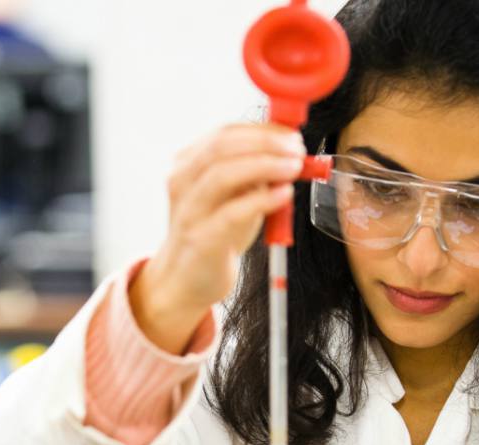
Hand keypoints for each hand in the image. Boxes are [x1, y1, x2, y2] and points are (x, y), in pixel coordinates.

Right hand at [130, 124, 305, 353]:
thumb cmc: (214, 232)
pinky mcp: (201, 239)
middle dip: (265, 143)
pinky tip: (283, 195)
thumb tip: (290, 152)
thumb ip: (254, 173)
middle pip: (221, 147)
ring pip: (222, 174)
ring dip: (265, 165)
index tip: (291, 136)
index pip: (224, 133)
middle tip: (296, 149)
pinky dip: (261, 200)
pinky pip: (231, 213)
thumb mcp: (233, 195)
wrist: (187, 279)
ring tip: (294, 167)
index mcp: (187, 164)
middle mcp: (182, 182)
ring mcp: (189, 211)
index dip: (262, 130)